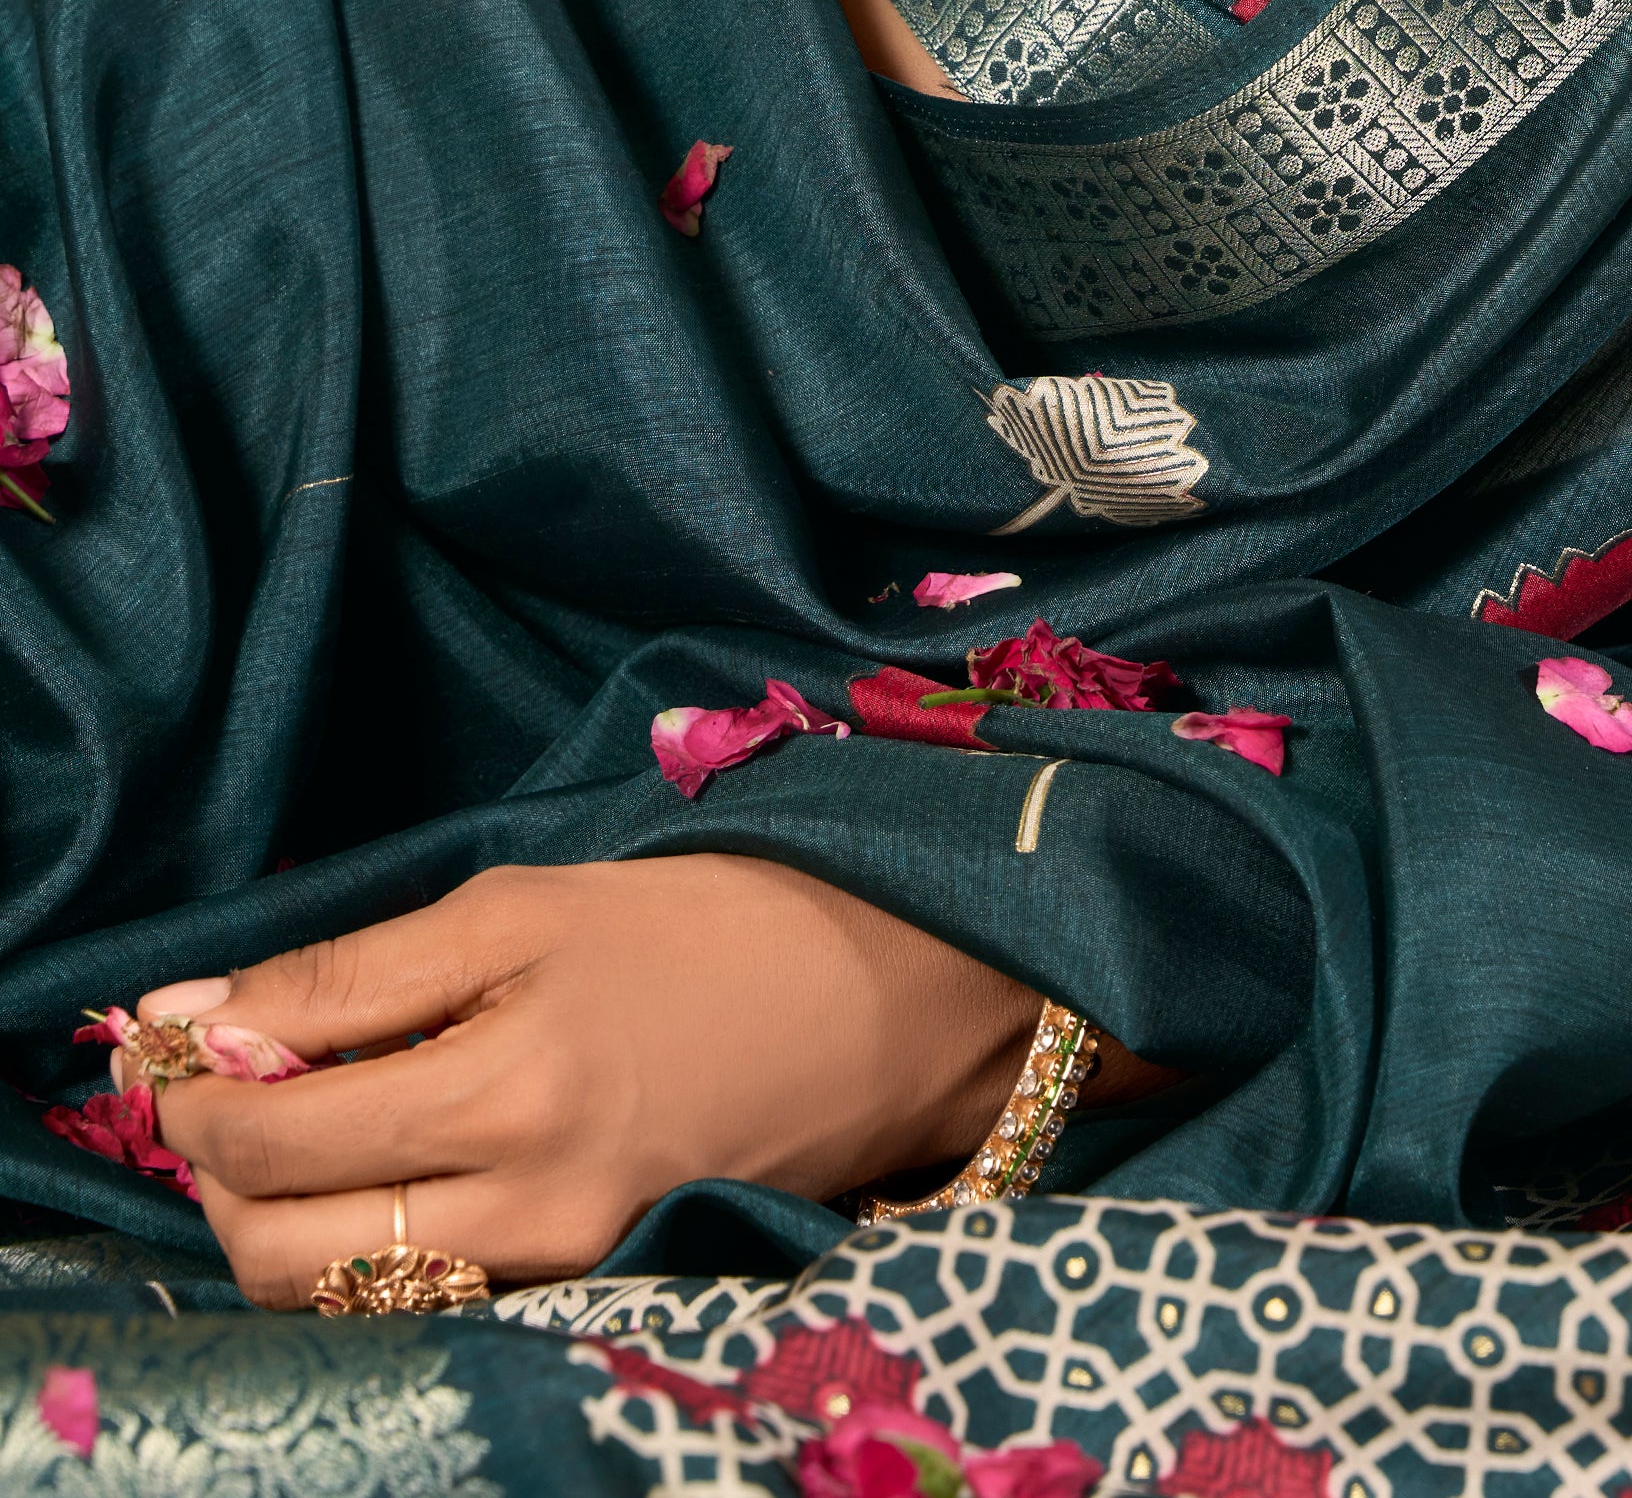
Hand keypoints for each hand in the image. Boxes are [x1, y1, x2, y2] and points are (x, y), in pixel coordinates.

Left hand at [140, 856, 1046, 1302]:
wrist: (880, 1002)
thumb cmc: (700, 925)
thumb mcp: (520, 905)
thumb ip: (347, 973)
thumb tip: (179, 1014)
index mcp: (506, 1085)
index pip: (273, 1132)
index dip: (192, 1088)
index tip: (178, 1040)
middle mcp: (523, 1207)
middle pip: (281, 1250)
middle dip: (218, 1176)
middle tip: (227, 1093)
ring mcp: (554, 1269)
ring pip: (337, 1296)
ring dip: (279, 1220)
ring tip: (308, 1127)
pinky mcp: (578, 1293)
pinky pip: (420, 1300)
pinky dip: (366, 1246)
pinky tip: (390, 1167)